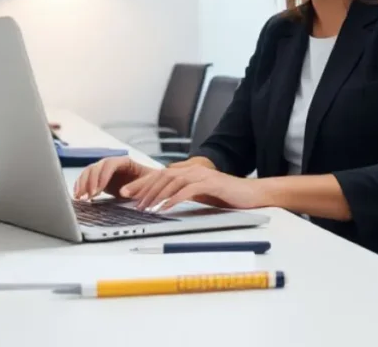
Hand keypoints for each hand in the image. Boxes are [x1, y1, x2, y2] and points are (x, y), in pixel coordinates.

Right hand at [72, 156, 155, 200]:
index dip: (102, 176)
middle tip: (88, 196)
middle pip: (96, 167)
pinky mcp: (100, 179)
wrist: (149, 186)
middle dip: (90, 182)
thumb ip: (137, 186)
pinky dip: (80, 186)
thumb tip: (123, 192)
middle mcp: (113, 163)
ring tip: (80, 197)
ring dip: (82, 184)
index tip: (98, 190)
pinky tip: (78, 195)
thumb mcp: (147, 183)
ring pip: (89, 172)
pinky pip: (86, 179)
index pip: (109, 164)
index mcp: (125, 161)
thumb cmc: (151, 183)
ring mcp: (105, 170)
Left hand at [120, 165, 268, 212]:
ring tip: (144, 206)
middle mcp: (193, 169)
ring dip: (155, 194)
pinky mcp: (210, 183)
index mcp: (188, 171)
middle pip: (161, 175)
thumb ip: (184, 192)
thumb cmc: (226, 195)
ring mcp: (202, 175)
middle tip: (127, 198)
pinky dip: (174, 199)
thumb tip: (164, 201)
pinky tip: (164, 208)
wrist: (251, 193)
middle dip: (142, 186)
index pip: (159, 174)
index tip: (126, 192)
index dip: (141, 182)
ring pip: (171, 181)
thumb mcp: (200, 193)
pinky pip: (187, 190)